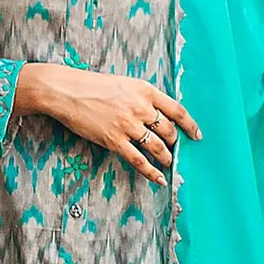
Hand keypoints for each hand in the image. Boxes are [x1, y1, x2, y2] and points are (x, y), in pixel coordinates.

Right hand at [13, 63, 200, 184]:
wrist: (67, 91)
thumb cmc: (93, 86)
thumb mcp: (124, 84)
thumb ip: (143, 98)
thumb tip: (158, 116)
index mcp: (145, 90)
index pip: (178, 110)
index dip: (190, 125)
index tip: (196, 135)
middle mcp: (140, 107)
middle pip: (169, 130)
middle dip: (175, 143)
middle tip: (175, 149)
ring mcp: (128, 125)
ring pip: (158, 147)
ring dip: (166, 157)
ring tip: (169, 163)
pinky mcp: (115, 140)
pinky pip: (139, 160)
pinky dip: (152, 172)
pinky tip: (160, 179)